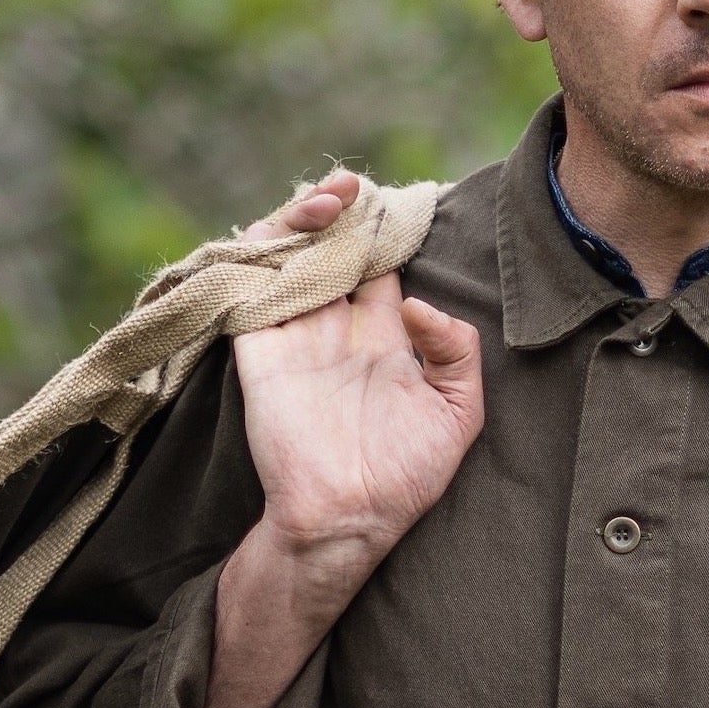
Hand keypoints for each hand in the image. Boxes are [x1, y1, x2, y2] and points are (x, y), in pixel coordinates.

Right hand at [186, 172, 481, 707]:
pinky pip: (250, 280)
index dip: (386, 224)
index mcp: (382, 333)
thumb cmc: (405, 478)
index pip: (380, 259)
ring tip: (332, 199)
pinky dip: (263, 247)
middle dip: (343, 205)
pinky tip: (297, 230)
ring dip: (305, 213)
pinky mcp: (258, 344)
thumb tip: (417, 301)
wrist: (345, 519)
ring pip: (291, 249)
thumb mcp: (458, 414)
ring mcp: (294, 331)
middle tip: (357, 188)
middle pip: (332, 242)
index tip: (400, 201)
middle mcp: (336, 325)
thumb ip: (458, 353)